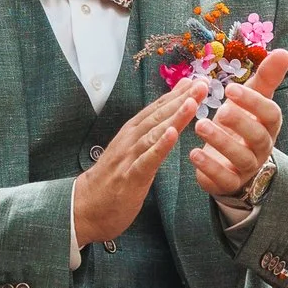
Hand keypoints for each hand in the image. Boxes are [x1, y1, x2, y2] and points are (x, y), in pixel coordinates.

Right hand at [74, 81, 201, 245]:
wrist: (85, 207)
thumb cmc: (111, 180)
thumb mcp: (131, 153)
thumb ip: (147, 137)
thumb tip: (168, 122)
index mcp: (131, 133)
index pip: (156, 109)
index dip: (176, 94)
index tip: (196, 80)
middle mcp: (130, 140)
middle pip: (158, 115)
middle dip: (181, 98)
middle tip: (202, 83)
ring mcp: (129, 156)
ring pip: (155, 132)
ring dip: (174, 116)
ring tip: (192, 102)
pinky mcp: (130, 176)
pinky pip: (148, 159)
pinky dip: (160, 145)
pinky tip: (173, 133)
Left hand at [192, 49, 287, 199]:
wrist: (234, 163)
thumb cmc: (243, 123)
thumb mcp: (253, 100)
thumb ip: (267, 78)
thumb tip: (284, 52)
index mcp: (269, 126)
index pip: (270, 114)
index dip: (253, 102)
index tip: (231, 88)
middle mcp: (262, 148)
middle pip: (258, 137)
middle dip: (240, 122)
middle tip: (220, 109)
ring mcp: (247, 168)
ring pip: (241, 158)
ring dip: (221, 142)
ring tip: (201, 125)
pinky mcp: (230, 183)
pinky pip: (223, 179)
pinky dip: (208, 167)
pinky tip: (192, 153)